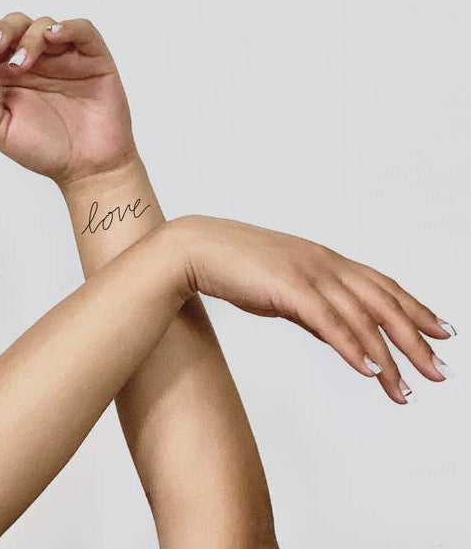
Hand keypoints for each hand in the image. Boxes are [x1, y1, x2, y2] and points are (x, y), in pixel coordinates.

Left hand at [0, 12, 135, 183]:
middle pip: (17, 24)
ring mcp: (66, 58)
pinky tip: (53, 36)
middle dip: (2, 30)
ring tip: (21, 64)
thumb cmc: (46, 151)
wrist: (86, 169)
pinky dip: (69, 27)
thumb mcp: (0, 131)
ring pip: (45, 25)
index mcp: (11, 73)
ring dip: (29, 38)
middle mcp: (38, 60)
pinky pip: (84, 31)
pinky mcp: (94, 59)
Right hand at [171, 215, 455, 404]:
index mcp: (325, 260)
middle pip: (383, 302)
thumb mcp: (285, 288)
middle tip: (441, 370)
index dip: (415, 308)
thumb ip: (316, 309)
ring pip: (362, 317)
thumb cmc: (235, 266)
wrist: (195, 248)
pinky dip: (353, 347)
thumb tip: (345, 336)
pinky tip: (370, 371)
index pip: (382, 285)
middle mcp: (325, 263)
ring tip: (407, 389)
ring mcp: (308, 273)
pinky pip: (329, 321)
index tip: (441, 331)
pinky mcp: (288, 287)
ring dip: (389, 356)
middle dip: (415, 337)